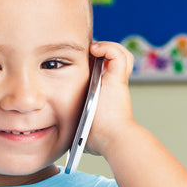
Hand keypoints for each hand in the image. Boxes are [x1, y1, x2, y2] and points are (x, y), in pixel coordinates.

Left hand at [85, 41, 135, 157]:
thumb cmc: (96, 139)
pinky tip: (95, 50)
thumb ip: (76, 125)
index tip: (77, 65)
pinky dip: (108, 48)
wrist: (111, 139)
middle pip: (115, 61)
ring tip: (93, 50)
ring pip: (120, 55)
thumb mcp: (82, 129)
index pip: (104, 73)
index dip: (94, 66)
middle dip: (101, 53)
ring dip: (108, 48)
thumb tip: (66, 135)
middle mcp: (113, 86)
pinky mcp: (118, 79)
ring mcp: (117, 81)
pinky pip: (117, 54)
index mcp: (105, 95)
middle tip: (84, 53)